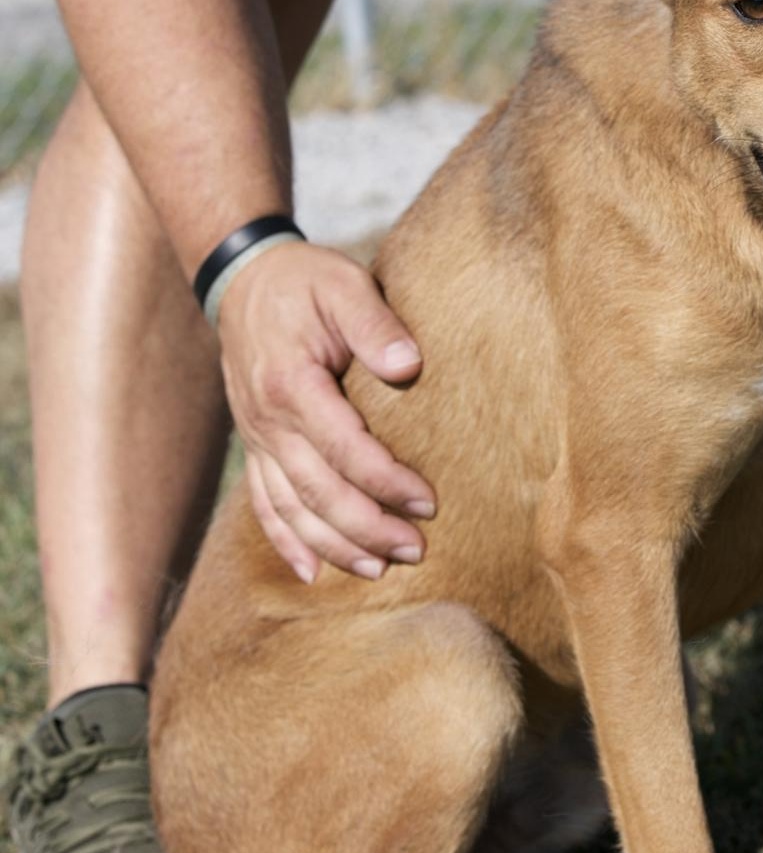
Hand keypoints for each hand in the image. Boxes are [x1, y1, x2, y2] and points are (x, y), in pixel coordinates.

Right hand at [216, 241, 435, 582]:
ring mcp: (257, 437)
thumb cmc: (305, 283)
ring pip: (290, 508)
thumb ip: (376, 323)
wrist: (243, 279)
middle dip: (367, 528)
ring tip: (378, 571)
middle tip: (416, 550)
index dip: (386, 482)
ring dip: (333, 546)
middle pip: (317, 491)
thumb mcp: (344, 285)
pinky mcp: (255, 445)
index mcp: (292, 384)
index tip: (428, 504)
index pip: (344, 448)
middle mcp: (268, 420)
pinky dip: (285, 541)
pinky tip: (311, 573)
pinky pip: (263, 503)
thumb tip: (408, 365)